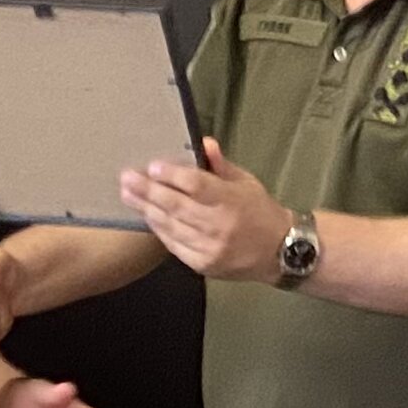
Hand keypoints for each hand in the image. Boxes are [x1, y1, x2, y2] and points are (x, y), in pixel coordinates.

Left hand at [122, 137, 290, 282]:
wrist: (280, 251)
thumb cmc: (260, 211)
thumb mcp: (246, 182)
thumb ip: (220, 165)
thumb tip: (203, 143)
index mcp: (232, 201)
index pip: (196, 185)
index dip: (172, 175)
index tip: (153, 166)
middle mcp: (219, 226)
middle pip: (176, 206)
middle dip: (148, 191)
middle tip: (127, 179)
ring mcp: (210, 248)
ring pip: (171, 226)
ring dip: (147, 210)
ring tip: (128, 195)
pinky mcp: (203, 264)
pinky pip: (174, 245)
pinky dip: (159, 230)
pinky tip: (147, 216)